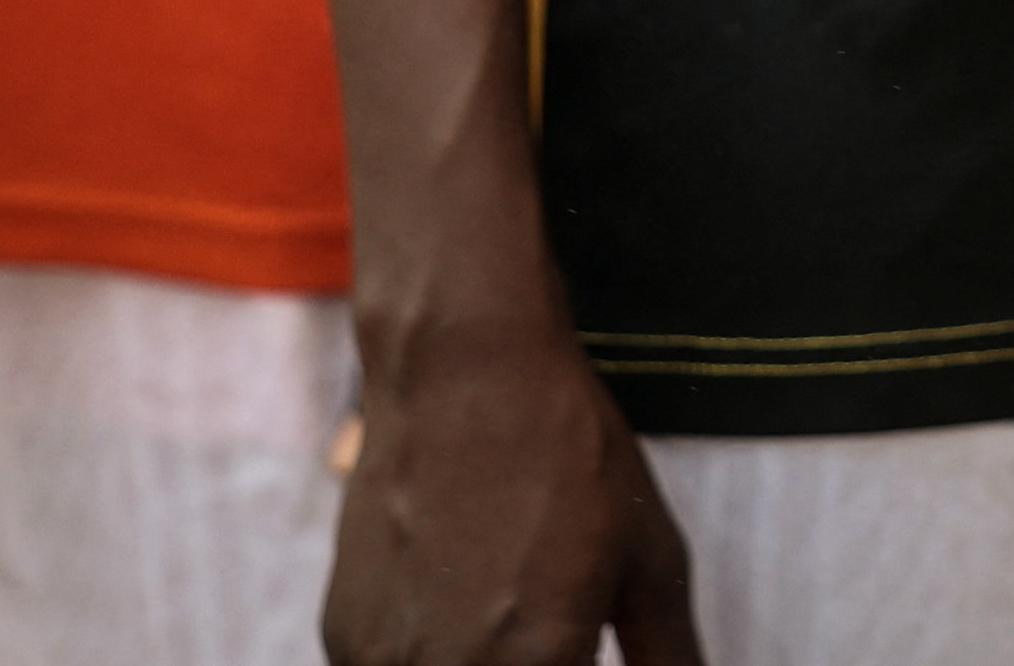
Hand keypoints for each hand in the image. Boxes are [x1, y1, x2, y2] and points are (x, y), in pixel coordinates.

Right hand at [320, 312, 701, 665]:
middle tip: (560, 632)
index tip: (586, 649)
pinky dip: (431, 655)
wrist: (463, 376)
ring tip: (507, 602)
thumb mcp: (650, 558)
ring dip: (483, 664)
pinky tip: (457, 598)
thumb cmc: (569, 457)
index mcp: (539, 663)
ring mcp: (386, 662)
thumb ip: (669, 653)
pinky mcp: (344, 642)